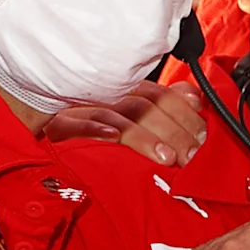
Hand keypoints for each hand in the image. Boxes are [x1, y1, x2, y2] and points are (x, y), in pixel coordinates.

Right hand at [44, 81, 208, 168]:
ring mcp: (81, 111)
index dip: (184, 111)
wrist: (45, 134)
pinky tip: (112, 139)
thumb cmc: (96, 128)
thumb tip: (195, 98)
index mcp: (125, 93)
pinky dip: (94, 130)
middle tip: (192, 155)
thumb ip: (164, 105)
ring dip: (143, 136)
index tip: (204, 133)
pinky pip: (76, 125)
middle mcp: (106, 98)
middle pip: (143, 106)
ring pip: (116, 116)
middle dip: (173, 130)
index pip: (160, 95)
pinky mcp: (59, 127)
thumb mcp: (133, 116)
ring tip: (165, 157)